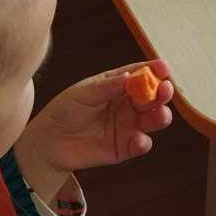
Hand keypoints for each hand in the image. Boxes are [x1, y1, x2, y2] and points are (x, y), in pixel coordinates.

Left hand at [14, 62, 173, 203]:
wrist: (49, 142)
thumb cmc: (65, 110)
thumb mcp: (83, 93)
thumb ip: (107, 87)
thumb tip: (130, 77)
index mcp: (119, 85)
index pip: (141, 74)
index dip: (154, 70)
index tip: (163, 68)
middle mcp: (128, 104)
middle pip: (152, 96)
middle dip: (162, 93)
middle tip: (165, 90)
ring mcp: (128, 125)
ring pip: (153, 119)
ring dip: (160, 116)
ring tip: (159, 115)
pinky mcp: (125, 147)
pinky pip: (140, 144)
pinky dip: (143, 142)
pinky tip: (138, 139)